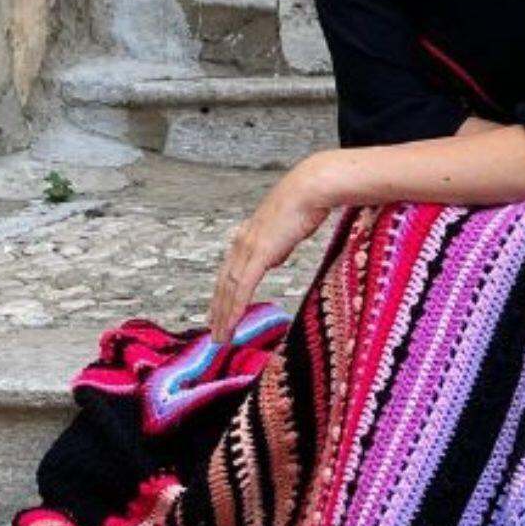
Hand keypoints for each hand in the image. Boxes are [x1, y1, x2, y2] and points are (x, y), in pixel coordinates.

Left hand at [206, 162, 339, 341]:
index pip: (229, 272)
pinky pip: (242, 287)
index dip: (222, 295)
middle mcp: (241, 243)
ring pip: (229, 289)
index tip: (218, 313)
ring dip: (223, 315)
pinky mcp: (258, 253)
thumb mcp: (287, 231)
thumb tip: (273, 259)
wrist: (311, 189)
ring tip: (220, 336)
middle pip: (223, 284)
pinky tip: (232, 322)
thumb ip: (276, 247)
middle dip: (217, 311)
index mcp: (247, 237)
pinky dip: (235, 307)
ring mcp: (248, 248)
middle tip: (214, 333)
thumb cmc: (305, 204)